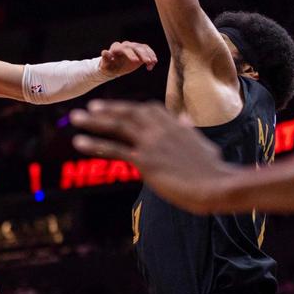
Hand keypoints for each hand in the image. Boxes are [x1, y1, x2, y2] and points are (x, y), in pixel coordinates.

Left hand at [70, 99, 235, 213]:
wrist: (218, 185)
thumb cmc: (213, 171)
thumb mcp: (202, 144)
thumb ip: (188, 131)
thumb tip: (185, 119)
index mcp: (175, 125)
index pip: (150, 109)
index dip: (132, 108)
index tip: (118, 108)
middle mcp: (162, 129)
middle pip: (129, 113)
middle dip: (108, 109)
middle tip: (90, 107)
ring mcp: (152, 143)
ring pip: (117, 126)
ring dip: (94, 121)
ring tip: (75, 118)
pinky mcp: (145, 161)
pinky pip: (114, 149)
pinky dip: (95, 144)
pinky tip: (79, 142)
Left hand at [98, 41, 157, 77]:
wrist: (113, 68)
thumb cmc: (108, 67)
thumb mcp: (105, 65)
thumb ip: (105, 59)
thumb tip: (104, 52)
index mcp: (116, 48)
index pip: (124, 48)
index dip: (130, 54)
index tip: (136, 61)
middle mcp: (125, 45)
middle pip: (135, 47)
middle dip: (143, 54)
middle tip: (148, 62)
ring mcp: (133, 47)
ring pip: (143, 47)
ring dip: (149, 54)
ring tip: (153, 63)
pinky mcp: (139, 51)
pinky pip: (147, 51)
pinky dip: (151, 56)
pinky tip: (152, 64)